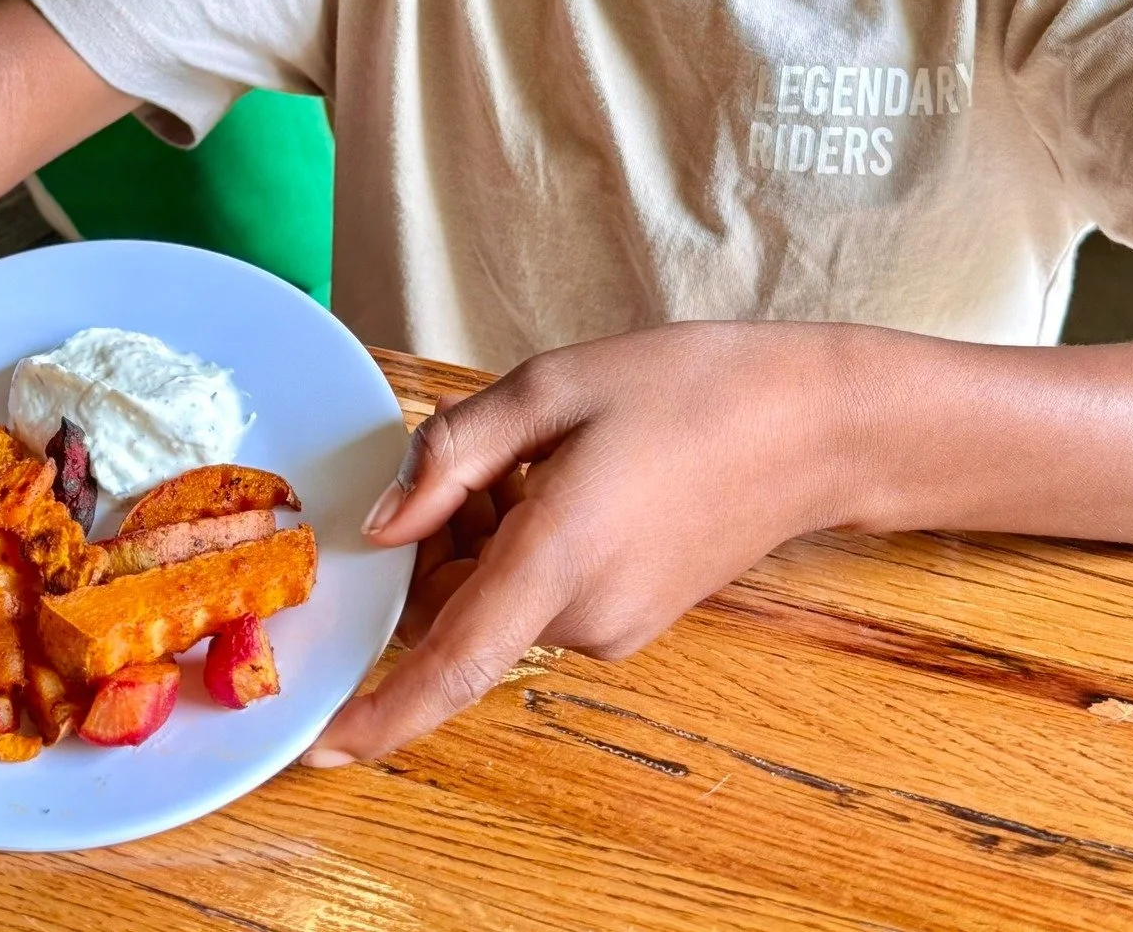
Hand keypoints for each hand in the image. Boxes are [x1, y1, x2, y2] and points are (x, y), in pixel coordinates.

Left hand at [305, 322, 857, 764]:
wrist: (813, 426)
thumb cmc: (689, 388)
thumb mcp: (554, 387)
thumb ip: (454, 452)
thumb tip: (382, 524)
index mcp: (558, 558)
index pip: (451, 665)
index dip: (379, 713)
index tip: (320, 745)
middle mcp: (584, 615)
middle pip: (456, 609)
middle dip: (437, 543)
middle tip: (489, 454)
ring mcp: (615, 627)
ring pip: (495, 599)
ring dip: (483, 538)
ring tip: (542, 454)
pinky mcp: (634, 621)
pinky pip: (541, 597)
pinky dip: (524, 548)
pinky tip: (567, 479)